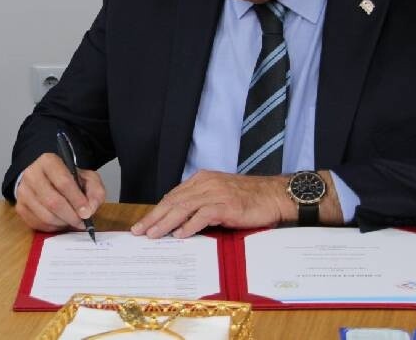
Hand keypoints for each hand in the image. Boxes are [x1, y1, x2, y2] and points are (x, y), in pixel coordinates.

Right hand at [15, 152, 105, 231]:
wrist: (44, 177)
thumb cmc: (66, 177)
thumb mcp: (86, 177)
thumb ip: (95, 191)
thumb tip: (90, 209)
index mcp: (48, 162)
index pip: (63, 182)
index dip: (77, 200)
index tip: (87, 212)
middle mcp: (32, 174)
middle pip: (52, 201)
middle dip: (70, 216)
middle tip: (81, 222)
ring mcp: (23, 191)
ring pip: (45, 215)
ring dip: (62, 223)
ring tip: (71, 221)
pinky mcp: (19, 206)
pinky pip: (37, 223)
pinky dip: (52, 227)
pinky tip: (60, 222)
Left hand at [131, 170, 291, 238]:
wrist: (275, 196)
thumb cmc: (249, 199)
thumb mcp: (219, 196)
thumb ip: (199, 204)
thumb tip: (177, 223)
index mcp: (201, 180)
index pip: (172, 196)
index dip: (156, 211)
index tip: (143, 224)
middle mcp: (205, 183)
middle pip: (172, 201)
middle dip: (154, 217)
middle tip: (139, 231)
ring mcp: (216, 193)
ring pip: (183, 207)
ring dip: (166, 223)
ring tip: (153, 235)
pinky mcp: (226, 205)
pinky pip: (203, 215)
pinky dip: (189, 225)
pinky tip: (180, 235)